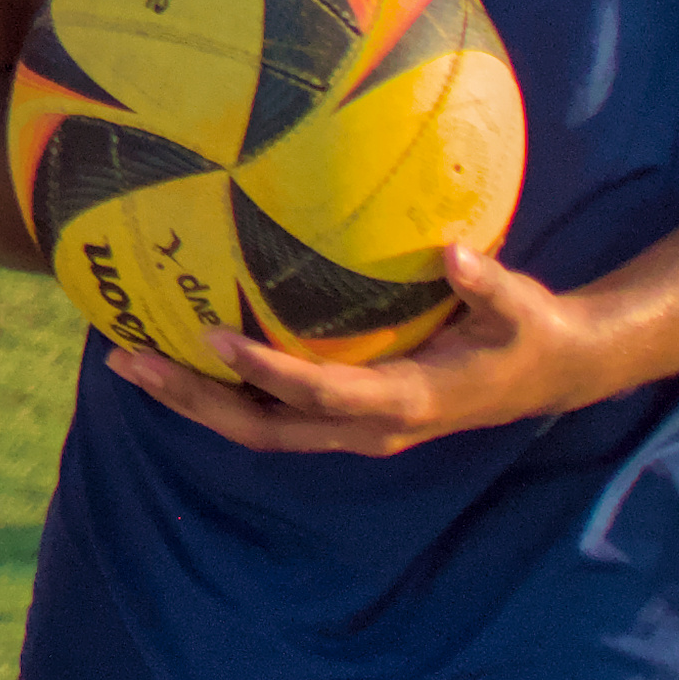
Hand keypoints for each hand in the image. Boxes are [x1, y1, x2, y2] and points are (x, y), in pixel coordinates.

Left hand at [102, 242, 628, 455]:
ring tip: (127, 361)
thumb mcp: (521, 307)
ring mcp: (354, 427)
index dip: (265, 373)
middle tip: (128, 360)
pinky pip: (274, 413)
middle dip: (195, 399)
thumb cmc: (530, 333)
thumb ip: (487, 283)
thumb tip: (455, 250)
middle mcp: (369, 426)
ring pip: (260, 428)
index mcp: (406, 401)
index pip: (320, 394)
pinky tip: (182, 356)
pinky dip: (224, 392)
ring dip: (195, 400)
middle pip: (265, 428)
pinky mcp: (347, 416)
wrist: (551, 374)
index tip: (210, 337)